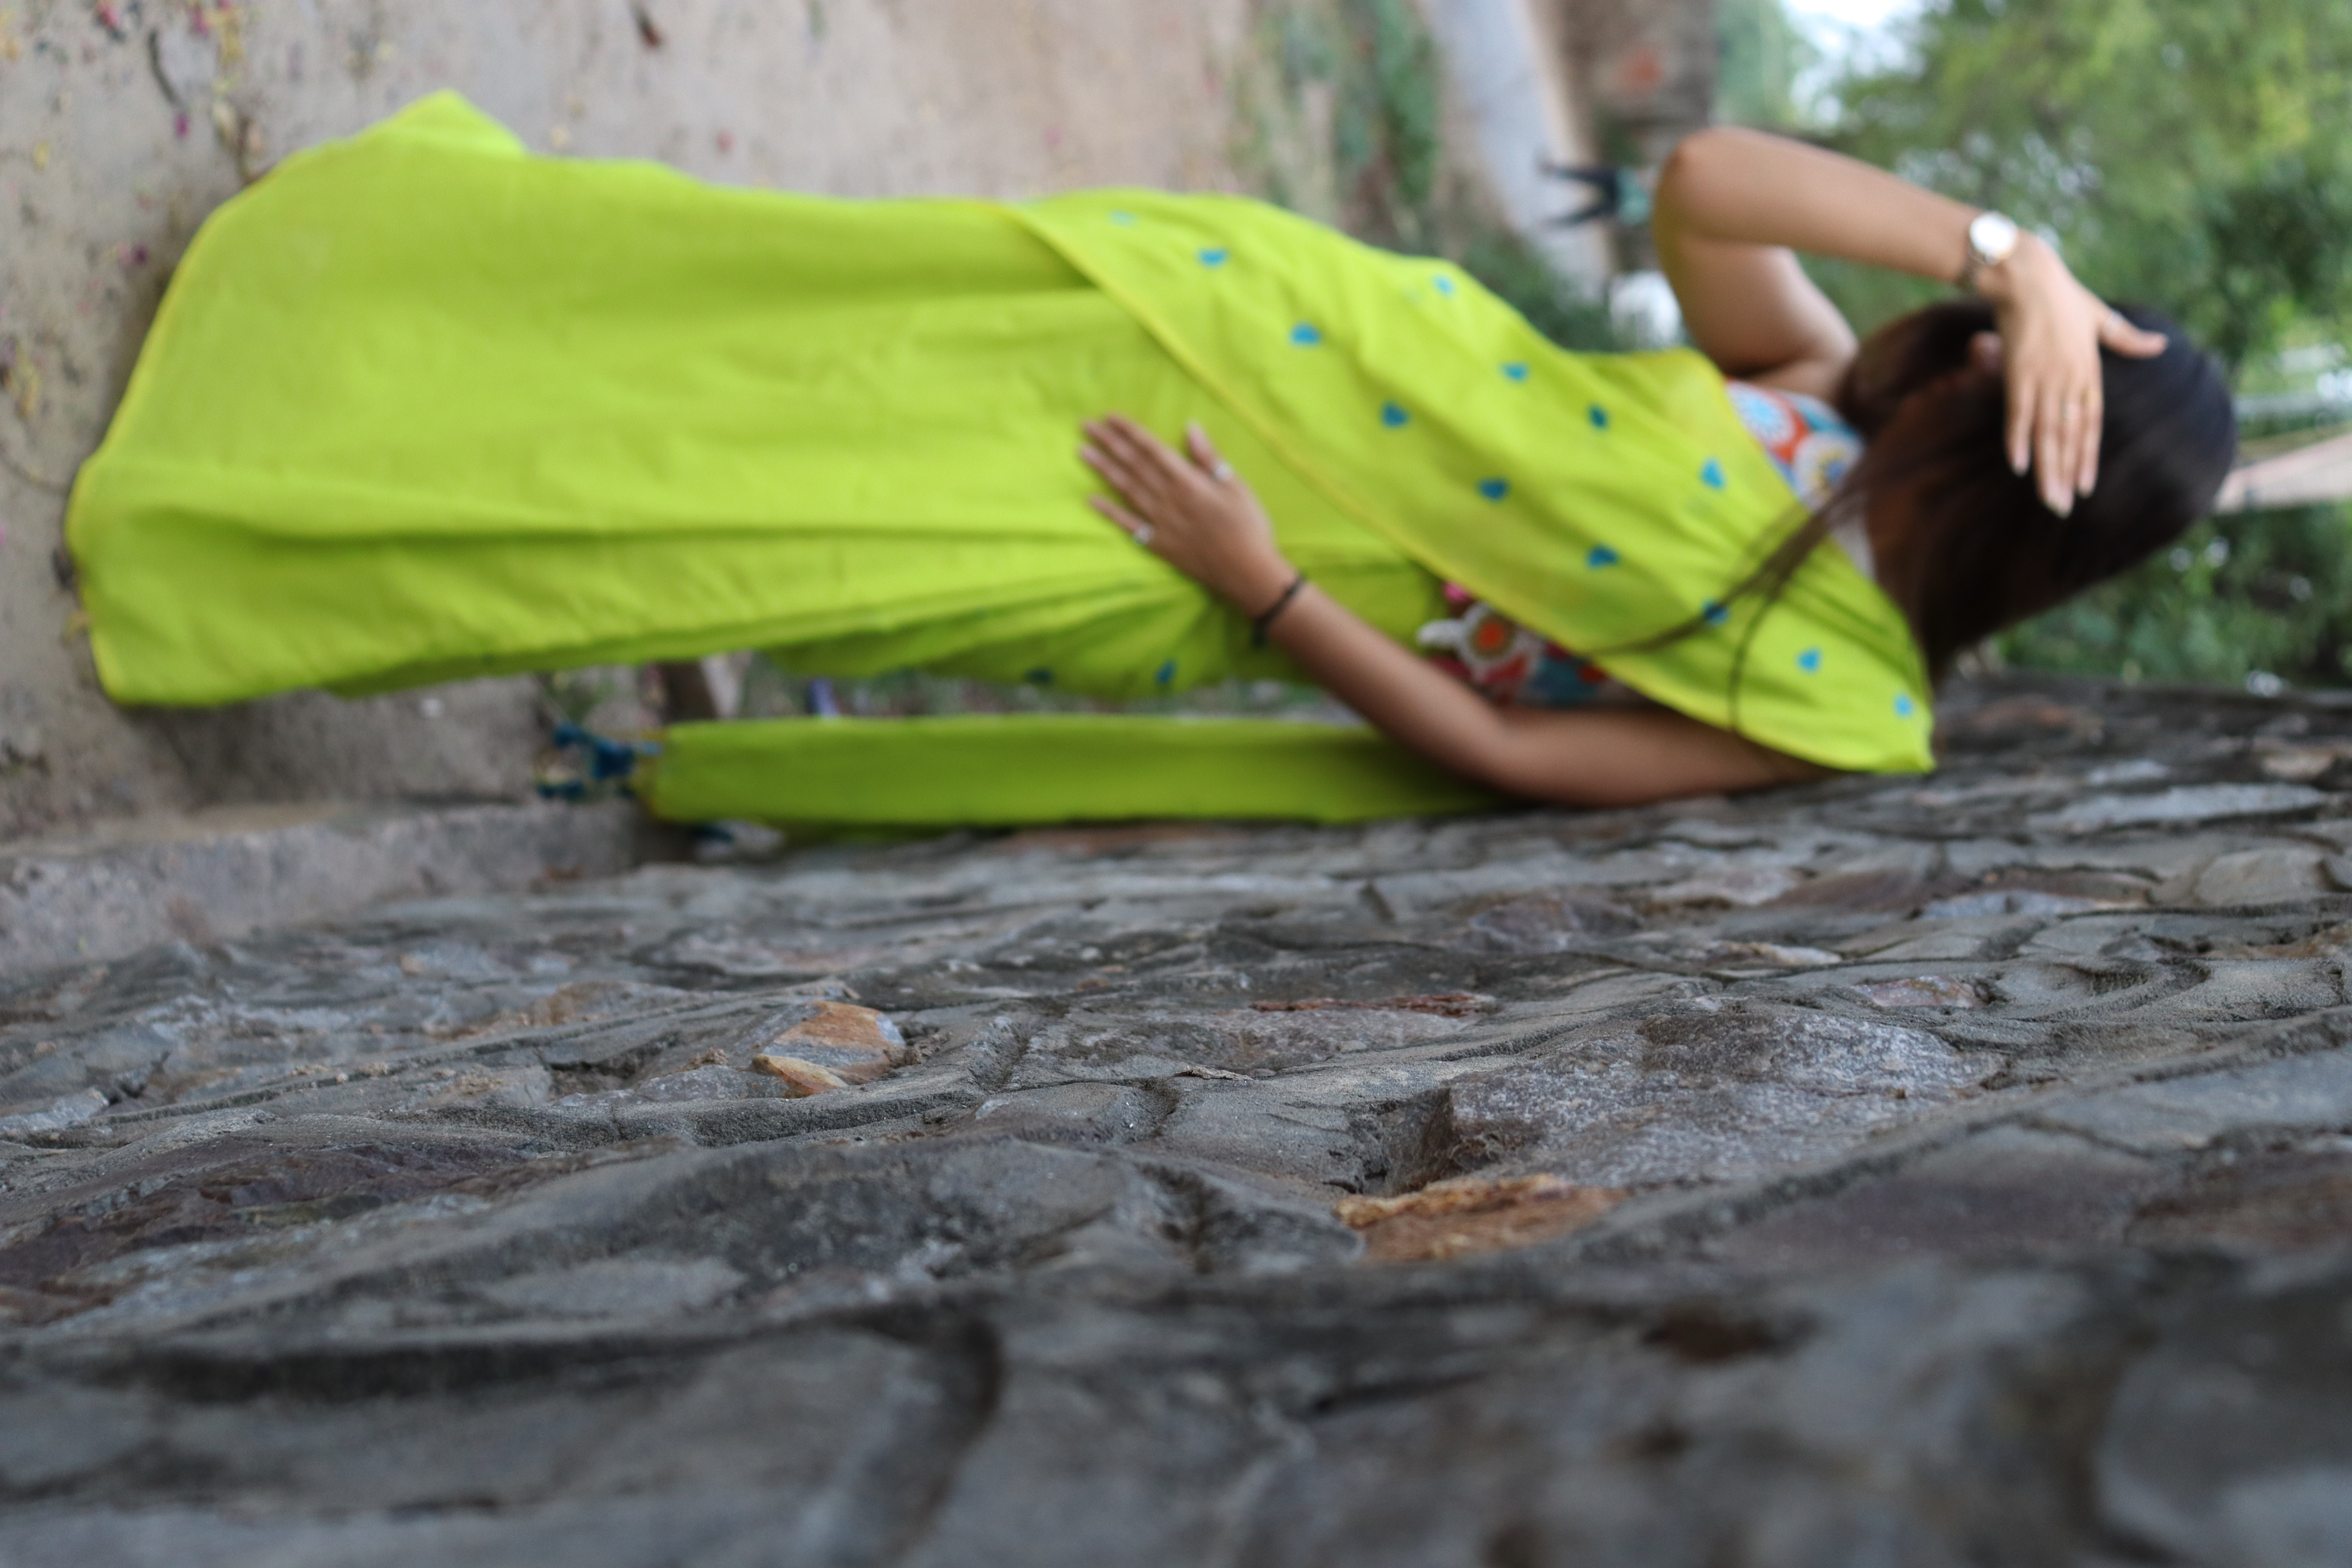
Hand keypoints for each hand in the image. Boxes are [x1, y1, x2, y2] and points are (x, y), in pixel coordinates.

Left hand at [1081, 415, 1296, 610]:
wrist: (1247, 573)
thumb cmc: (1248, 526)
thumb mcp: (1236, 486)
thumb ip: (1209, 458)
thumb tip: (1190, 426)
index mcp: (1188, 481)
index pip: (1152, 449)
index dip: (1130, 431)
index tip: (1110, 416)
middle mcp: (1167, 499)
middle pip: (1134, 465)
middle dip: (1110, 443)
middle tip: (1086, 426)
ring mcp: (1159, 522)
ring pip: (1125, 489)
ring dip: (1103, 469)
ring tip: (1083, 452)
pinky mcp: (1157, 544)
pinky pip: (1128, 525)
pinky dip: (1109, 512)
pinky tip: (1090, 500)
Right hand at [1975, 234, 2167, 514]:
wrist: (2029, 276)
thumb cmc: (2063, 296)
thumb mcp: (2101, 316)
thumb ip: (2127, 338)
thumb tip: (2160, 347)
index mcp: (2089, 371)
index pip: (2092, 425)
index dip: (2088, 457)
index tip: (2086, 486)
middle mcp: (2070, 379)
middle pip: (2070, 436)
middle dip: (2067, 474)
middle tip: (2064, 507)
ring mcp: (2044, 378)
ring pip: (2048, 433)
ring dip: (2048, 468)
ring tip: (2048, 498)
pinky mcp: (2018, 372)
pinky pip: (2018, 414)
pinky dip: (2018, 439)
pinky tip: (2018, 466)